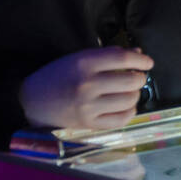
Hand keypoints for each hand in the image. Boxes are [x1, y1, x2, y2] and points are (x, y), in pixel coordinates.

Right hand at [19, 47, 153, 130]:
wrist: (33, 100)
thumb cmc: (60, 75)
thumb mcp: (80, 57)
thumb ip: (110, 55)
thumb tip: (139, 55)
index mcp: (84, 63)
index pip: (124, 58)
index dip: (142, 60)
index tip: (147, 63)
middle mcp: (87, 85)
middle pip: (131, 81)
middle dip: (140, 78)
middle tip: (136, 77)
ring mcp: (88, 107)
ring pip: (129, 100)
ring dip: (135, 95)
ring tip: (128, 91)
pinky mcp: (88, 124)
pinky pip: (121, 120)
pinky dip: (129, 112)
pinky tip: (124, 106)